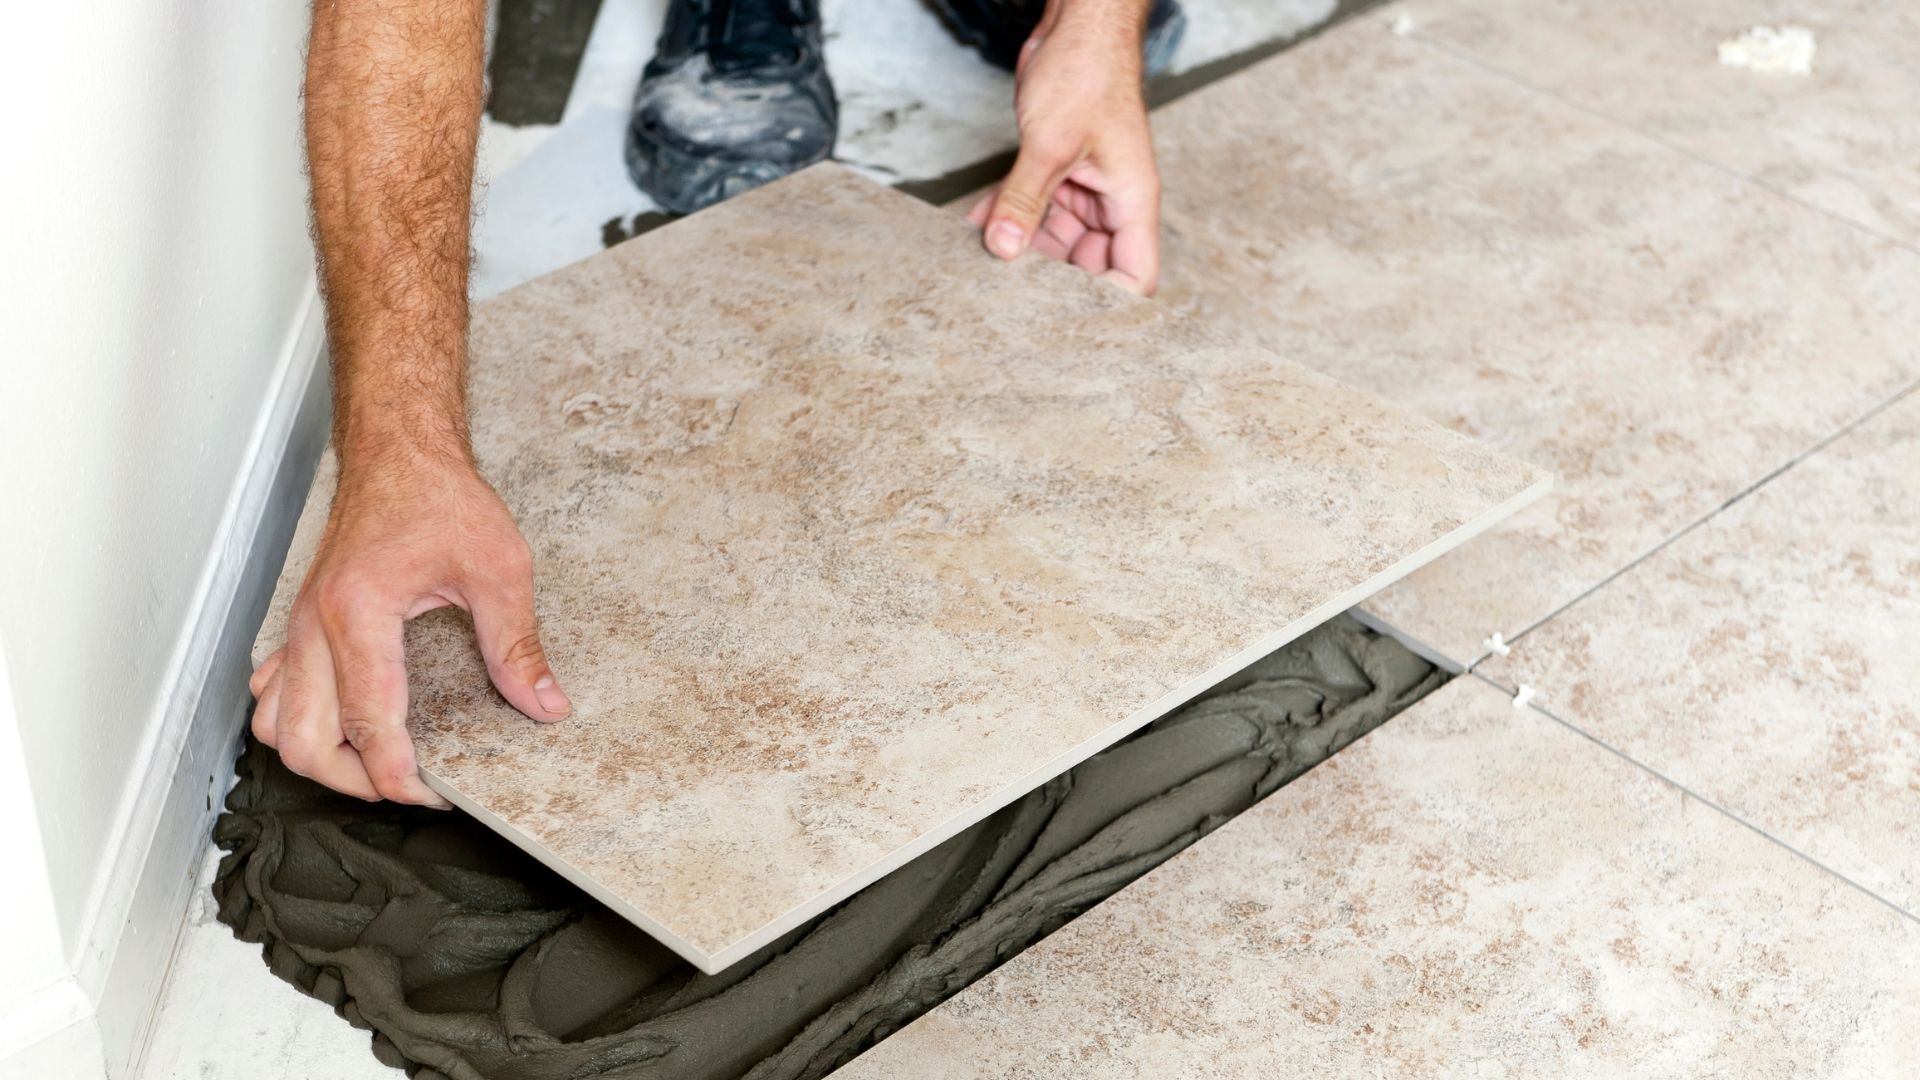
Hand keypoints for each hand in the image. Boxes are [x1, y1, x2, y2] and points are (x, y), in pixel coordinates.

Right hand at [249, 455, 569, 805]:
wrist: (398, 451)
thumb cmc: (440, 496)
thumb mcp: (499, 567)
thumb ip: (517, 644)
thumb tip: (544, 704)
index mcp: (359, 613)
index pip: (367, 722)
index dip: (399, 775)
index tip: (434, 795)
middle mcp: (313, 625)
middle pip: (303, 741)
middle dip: (353, 781)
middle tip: (407, 786)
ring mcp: (297, 625)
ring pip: (273, 723)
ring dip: (319, 756)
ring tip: (376, 763)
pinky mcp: (298, 623)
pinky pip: (273, 691)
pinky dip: (299, 721)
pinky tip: (345, 724)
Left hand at [971, 0, 1160, 294]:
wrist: (1076, 26)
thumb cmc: (1088, 72)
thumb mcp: (1051, 143)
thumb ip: (1026, 200)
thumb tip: (1006, 250)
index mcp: (1131, 203)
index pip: (1134, 277)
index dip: (1108, 307)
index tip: (1066, 322)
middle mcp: (1111, 204)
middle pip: (1088, 268)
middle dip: (1049, 281)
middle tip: (1007, 297)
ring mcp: (1083, 191)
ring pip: (1053, 242)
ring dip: (1018, 249)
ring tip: (981, 263)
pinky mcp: (1057, 175)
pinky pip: (1032, 210)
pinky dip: (1004, 218)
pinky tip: (972, 227)